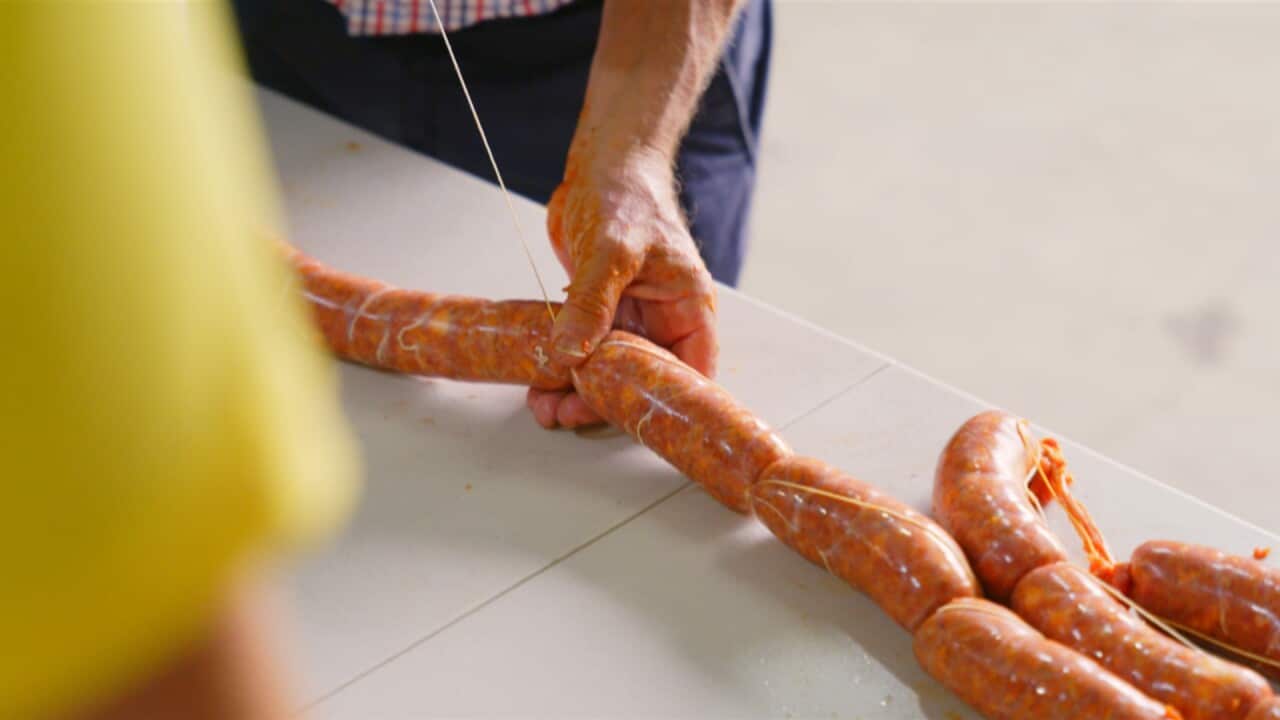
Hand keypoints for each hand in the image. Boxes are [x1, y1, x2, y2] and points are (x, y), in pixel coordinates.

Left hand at [526, 144, 716, 428]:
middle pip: (641, 381)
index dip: (665, 402)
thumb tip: (571, 352)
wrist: (600, 166)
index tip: (629, 421)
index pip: (691, 372)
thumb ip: (593, 303)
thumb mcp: (613, 250)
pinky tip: (537, 381)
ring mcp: (629, 318)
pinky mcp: (597, 313)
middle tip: (565, 413)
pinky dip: (561, 367)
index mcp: (688, 307)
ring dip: (576, 391)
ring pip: (607, 371)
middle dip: (604, 403)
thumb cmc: (627, 195)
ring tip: (542, 405)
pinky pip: (582, 351)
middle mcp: (662, 319)